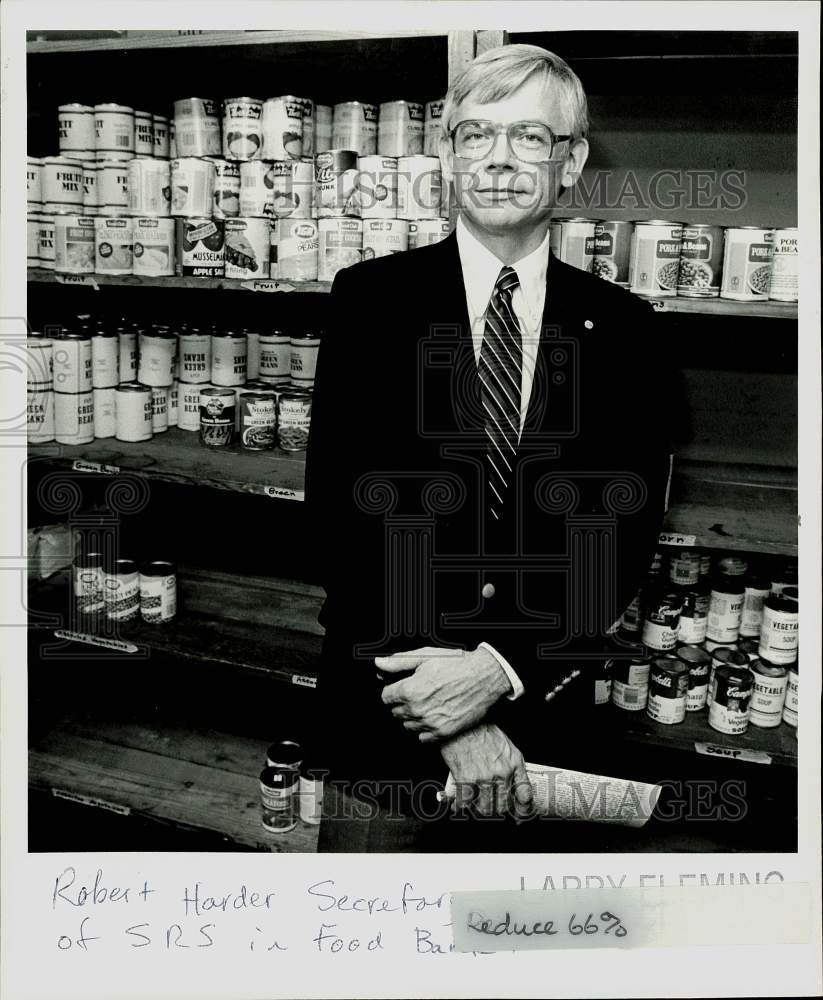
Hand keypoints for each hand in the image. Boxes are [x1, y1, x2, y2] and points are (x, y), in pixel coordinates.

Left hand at [377, 646, 511, 742]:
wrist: (485, 678)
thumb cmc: (457, 665)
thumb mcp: (425, 656)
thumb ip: (398, 662)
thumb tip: (379, 663)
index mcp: (409, 690)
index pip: (386, 697)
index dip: (394, 689)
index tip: (404, 685)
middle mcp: (417, 710)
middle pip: (396, 711)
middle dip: (403, 702)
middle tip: (420, 691)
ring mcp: (430, 723)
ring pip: (408, 725)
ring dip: (413, 715)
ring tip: (429, 702)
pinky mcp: (442, 733)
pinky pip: (422, 737)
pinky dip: (425, 728)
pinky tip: (435, 714)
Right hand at [440, 724, 533, 818]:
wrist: (462, 721)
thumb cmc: (481, 729)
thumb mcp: (505, 744)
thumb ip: (511, 765)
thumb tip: (509, 786)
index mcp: (514, 763)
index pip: (525, 795)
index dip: (523, 811)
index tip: (519, 817)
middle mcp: (502, 773)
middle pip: (504, 806)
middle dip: (497, 810)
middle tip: (490, 807)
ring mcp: (484, 778)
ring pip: (486, 809)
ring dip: (479, 810)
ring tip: (474, 806)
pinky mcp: (466, 779)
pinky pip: (465, 804)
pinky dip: (461, 807)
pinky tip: (458, 805)